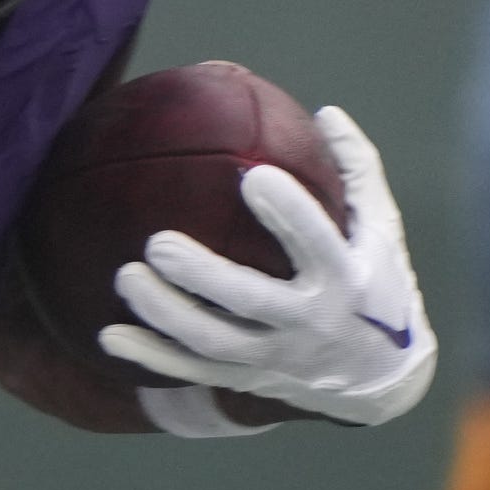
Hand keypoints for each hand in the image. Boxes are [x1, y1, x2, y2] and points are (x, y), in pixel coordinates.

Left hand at [99, 104, 436, 426]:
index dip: (288, 214)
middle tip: (157, 242)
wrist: (381, 377)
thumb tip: (325, 111)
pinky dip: (151, 356)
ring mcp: (276, 357)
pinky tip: (108, 335)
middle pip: (252, 301)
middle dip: (204, 276)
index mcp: (345, 279)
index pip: (316, 245)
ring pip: (214, 342)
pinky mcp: (247, 378)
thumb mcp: (381, 229)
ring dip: (166, 315)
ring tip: (125, 277)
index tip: (252, 176)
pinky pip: (193, 371)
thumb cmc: (377, 283)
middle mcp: (310, 322)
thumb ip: (356, 170)